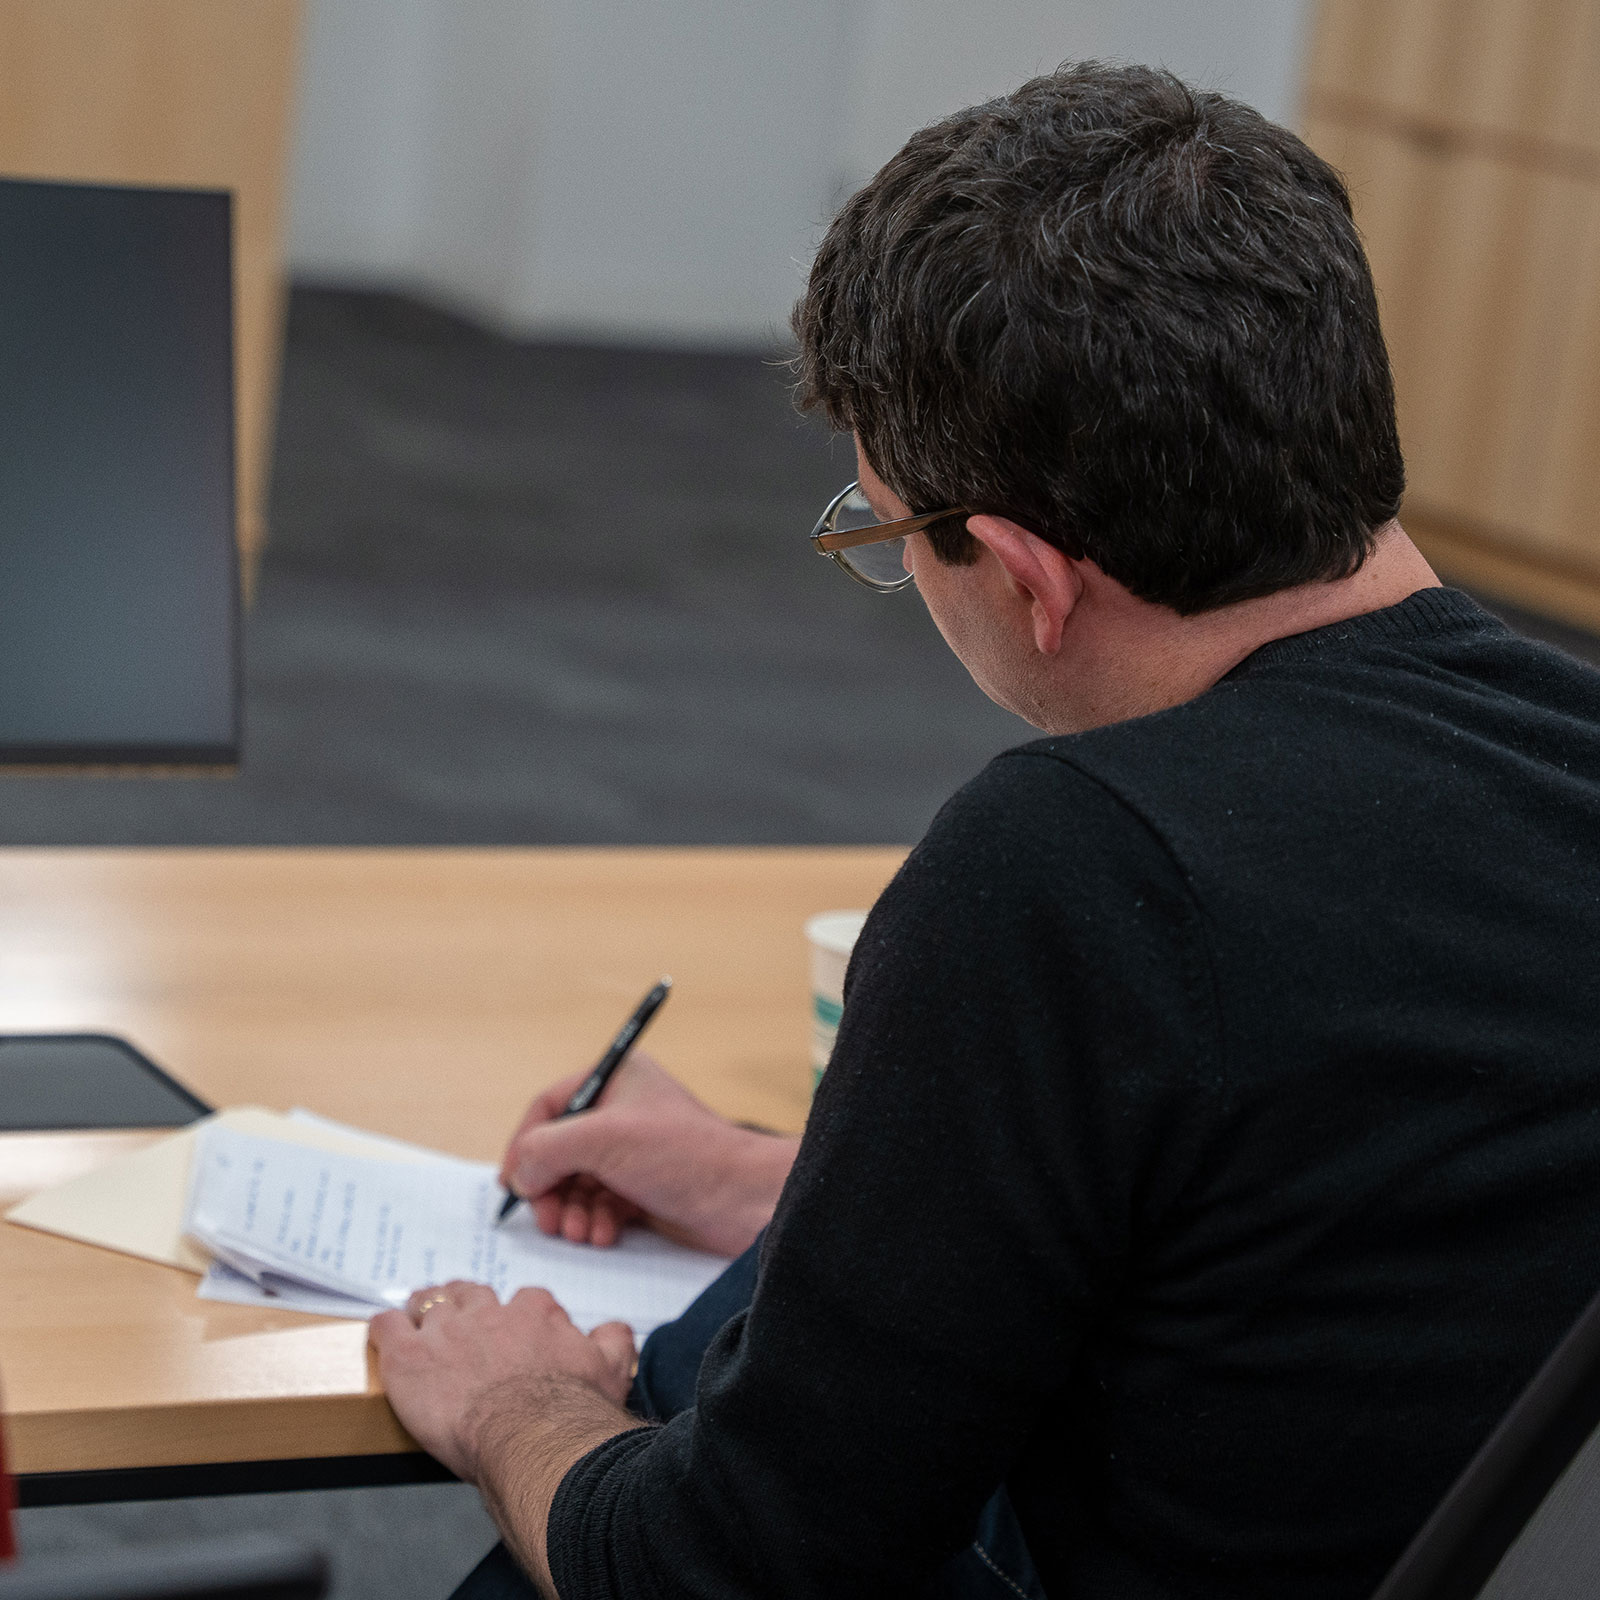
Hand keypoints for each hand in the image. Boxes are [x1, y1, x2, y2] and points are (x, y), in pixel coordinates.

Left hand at [369, 1280, 634, 1483]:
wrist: (531, 1436)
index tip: (512, 1335)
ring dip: (424, 1308)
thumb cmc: (570, 1410)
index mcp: (535, 1312)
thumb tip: (614, 1328)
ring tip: (417, 1315)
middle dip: (466, 1304)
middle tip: (461, 1321)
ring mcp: (446, 1331)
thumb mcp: (611, 1369)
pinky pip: (388, 1326)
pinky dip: (385, 1326)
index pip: (524, 1302)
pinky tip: (384, 1330)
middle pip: (472, 1295)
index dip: (515, 1319)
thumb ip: (613, 1340)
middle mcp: (489, 1313)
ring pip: (429, 1302)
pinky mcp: (410, 1356)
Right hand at [500, 1051, 797, 1256]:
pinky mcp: (645, 1189)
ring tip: (579, 1232)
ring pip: (577, 1184)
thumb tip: (518, 1175)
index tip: (514, 1185)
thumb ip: (546, 1148)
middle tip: (547, 1221)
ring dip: (570, 1212)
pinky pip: (600, 1206)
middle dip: (549, 1189)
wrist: (745, 1200)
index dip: (525, 1145)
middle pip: (558, 1151)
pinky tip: (603, 1236)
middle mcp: (622, 1113)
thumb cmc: (685, 1155)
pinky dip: (594, 1222)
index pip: (549, 1106)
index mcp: (616, 1080)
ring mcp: (634, 1153)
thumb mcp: (604, 1139)